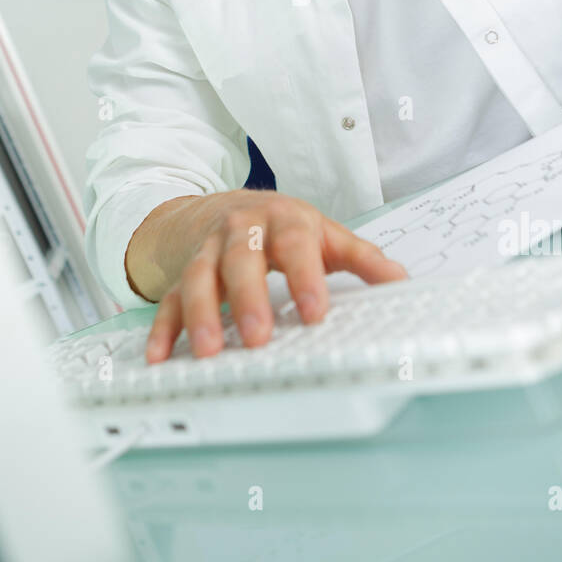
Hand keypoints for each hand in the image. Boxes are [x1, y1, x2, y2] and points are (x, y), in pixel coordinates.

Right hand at [143, 190, 406, 361]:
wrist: (221, 207)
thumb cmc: (280, 227)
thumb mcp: (323, 234)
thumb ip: (362, 258)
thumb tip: (401, 280)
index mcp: (282, 221)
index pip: (294, 244)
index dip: (305, 277)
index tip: (315, 312)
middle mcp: (240, 231)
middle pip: (241, 259)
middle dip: (248, 298)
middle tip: (258, 336)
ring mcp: (208, 252)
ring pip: (200, 277)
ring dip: (201, 314)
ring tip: (208, 352)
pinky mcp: (182, 274)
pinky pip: (169, 299)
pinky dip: (163, 329)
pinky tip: (161, 355)